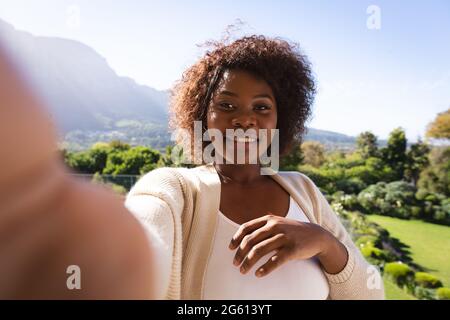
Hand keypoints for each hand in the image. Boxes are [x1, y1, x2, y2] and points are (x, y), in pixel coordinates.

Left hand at [229, 214, 346, 276]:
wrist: (317, 235)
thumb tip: (243, 236)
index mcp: (269, 219)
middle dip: (240, 253)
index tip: (230, 249)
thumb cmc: (292, 231)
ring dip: (248, 262)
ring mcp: (284, 237)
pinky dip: (265, 268)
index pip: (246, 227)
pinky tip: (258, 274)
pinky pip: (275, 260)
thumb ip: (262, 226)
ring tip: (243, 271)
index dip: (236, 238)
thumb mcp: (278, 223)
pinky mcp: (292, 250)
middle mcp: (275, 226)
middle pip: (250, 240)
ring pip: (259, 250)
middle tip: (235, 264)